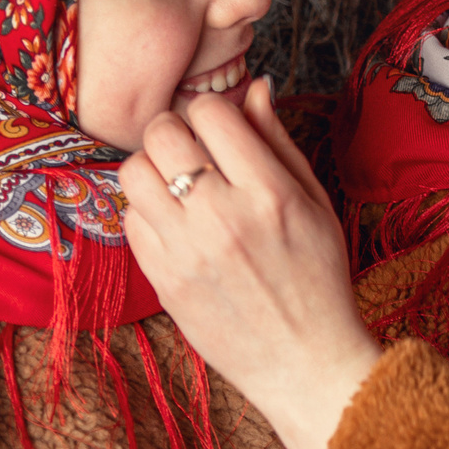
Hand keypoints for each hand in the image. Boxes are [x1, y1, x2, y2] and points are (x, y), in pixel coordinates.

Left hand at [118, 78, 382, 448]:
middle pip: (163, 133)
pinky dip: (147, 213)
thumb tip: (253, 86)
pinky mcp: (163, 280)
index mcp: (269, 193)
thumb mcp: (315, 203)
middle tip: (194, 153)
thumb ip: (278, 142)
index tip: (221, 131)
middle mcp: (223, 218)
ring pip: (134, 172)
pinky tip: (176, 225)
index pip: (210, 112)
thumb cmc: (318, 278)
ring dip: (153, 169)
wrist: (305, 362)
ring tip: (178, 187)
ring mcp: (187, 252)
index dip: (213, 113)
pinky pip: (130, 220)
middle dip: (176, 132)